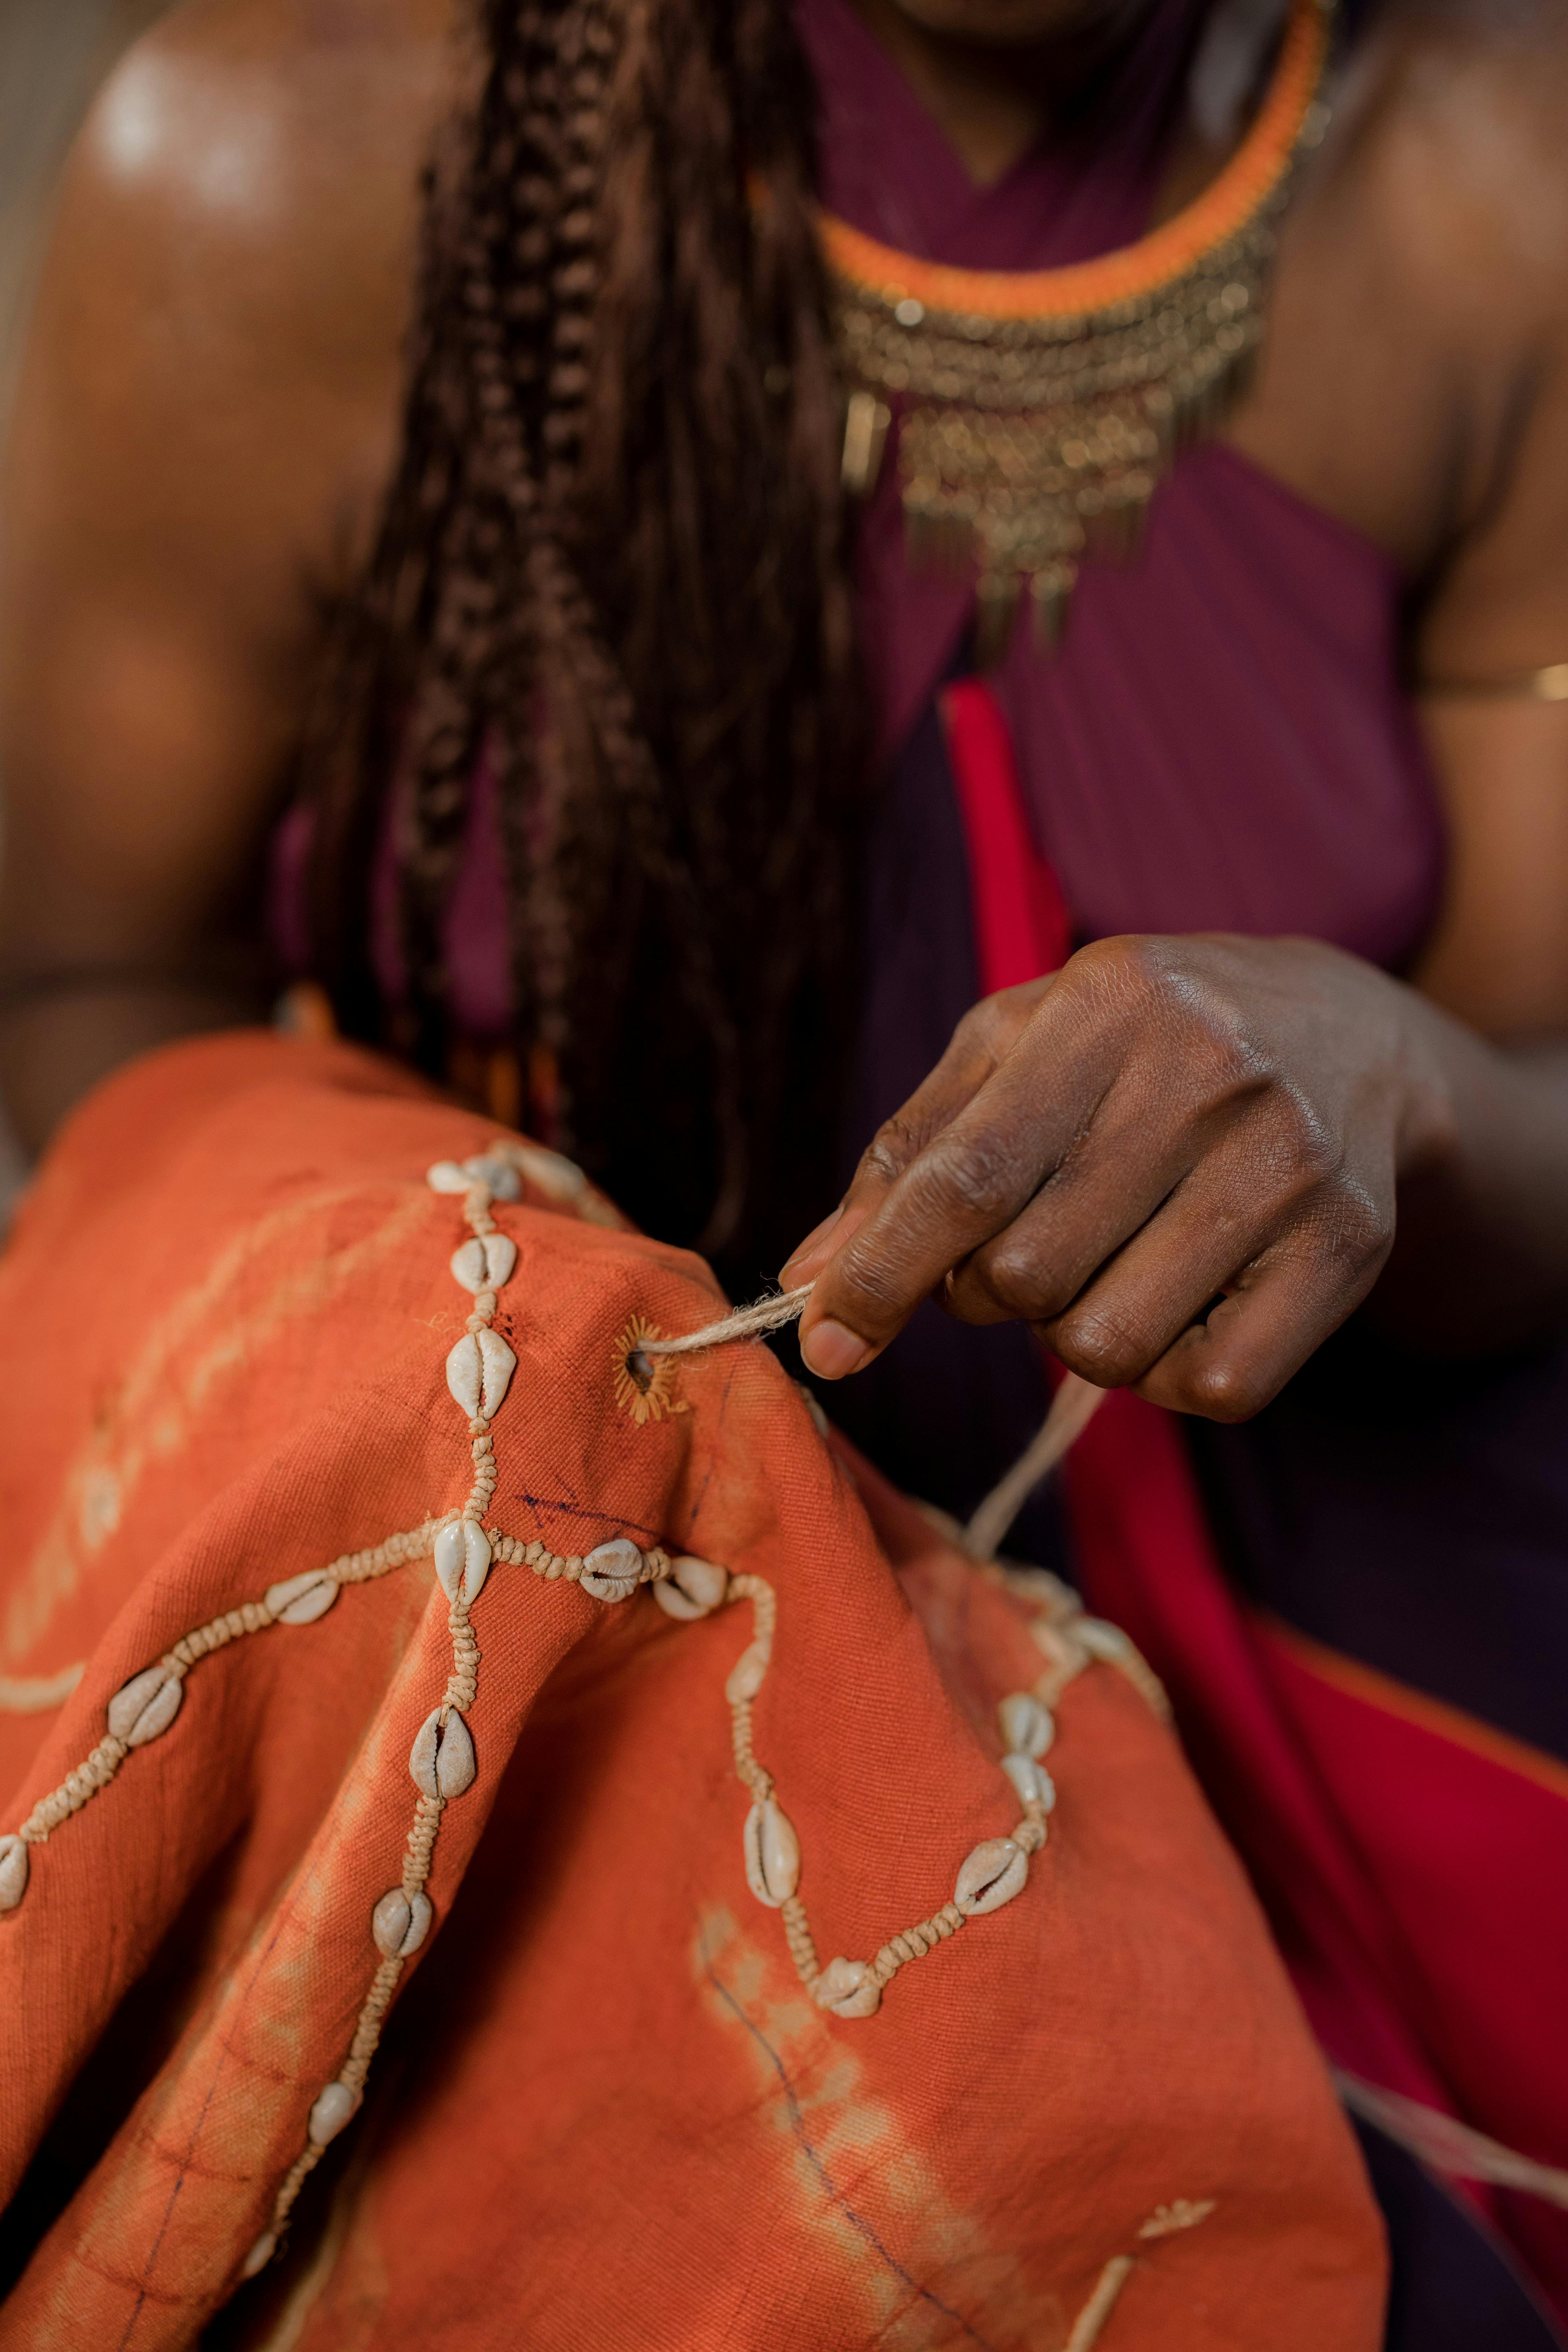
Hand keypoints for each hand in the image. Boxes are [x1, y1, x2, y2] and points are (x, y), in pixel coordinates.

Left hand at [782, 935, 1454, 1420]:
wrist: (1350, 1036)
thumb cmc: (1142, 1046)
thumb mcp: (1015, 1051)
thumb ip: (907, 1155)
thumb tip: (807, 1278)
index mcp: (1110, 1008)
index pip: (965, 1178)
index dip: (879, 1274)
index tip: (823, 1344)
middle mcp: (1209, 1078)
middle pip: (1025, 1276)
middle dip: (991, 1290)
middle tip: (1030, 1242)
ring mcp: (1289, 1167)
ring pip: (1107, 1345)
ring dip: (1075, 1333)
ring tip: (1110, 1262)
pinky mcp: (1348, 1251)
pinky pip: (1209, 1387)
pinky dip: (1167, 1372)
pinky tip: (1179, 1299)